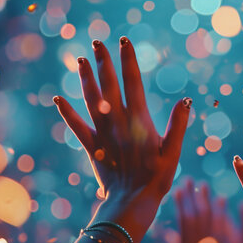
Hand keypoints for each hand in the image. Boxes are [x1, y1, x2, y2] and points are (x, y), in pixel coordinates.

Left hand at [53, 37, 190, 242]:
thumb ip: (178, 125)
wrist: (131, 202)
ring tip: (80, 60)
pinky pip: (77, 127)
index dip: (128, 60)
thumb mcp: (173, 152)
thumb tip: (185, 100)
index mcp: (139, 120)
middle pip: (109, 85)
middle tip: (98, 42)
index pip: (133, 82)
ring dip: (85, 79)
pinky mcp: (92, 147)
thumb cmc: (157, 178)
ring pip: (91, 100)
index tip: (124, 40)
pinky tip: (57, 98)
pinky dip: (67, 112)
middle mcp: (118, 122)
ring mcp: (103, 134)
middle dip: (104, 62)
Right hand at [171, 179, 231, 242]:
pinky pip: (224, 226)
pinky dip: (222, 213)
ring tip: (204, 184)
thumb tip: (162, 229)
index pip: (184, 222)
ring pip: (211, 220)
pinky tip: (221, 200)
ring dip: (207, 201)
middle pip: (197, 217)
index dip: (181, 204)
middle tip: (190, 180)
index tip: (178, 188)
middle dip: (193, 197)